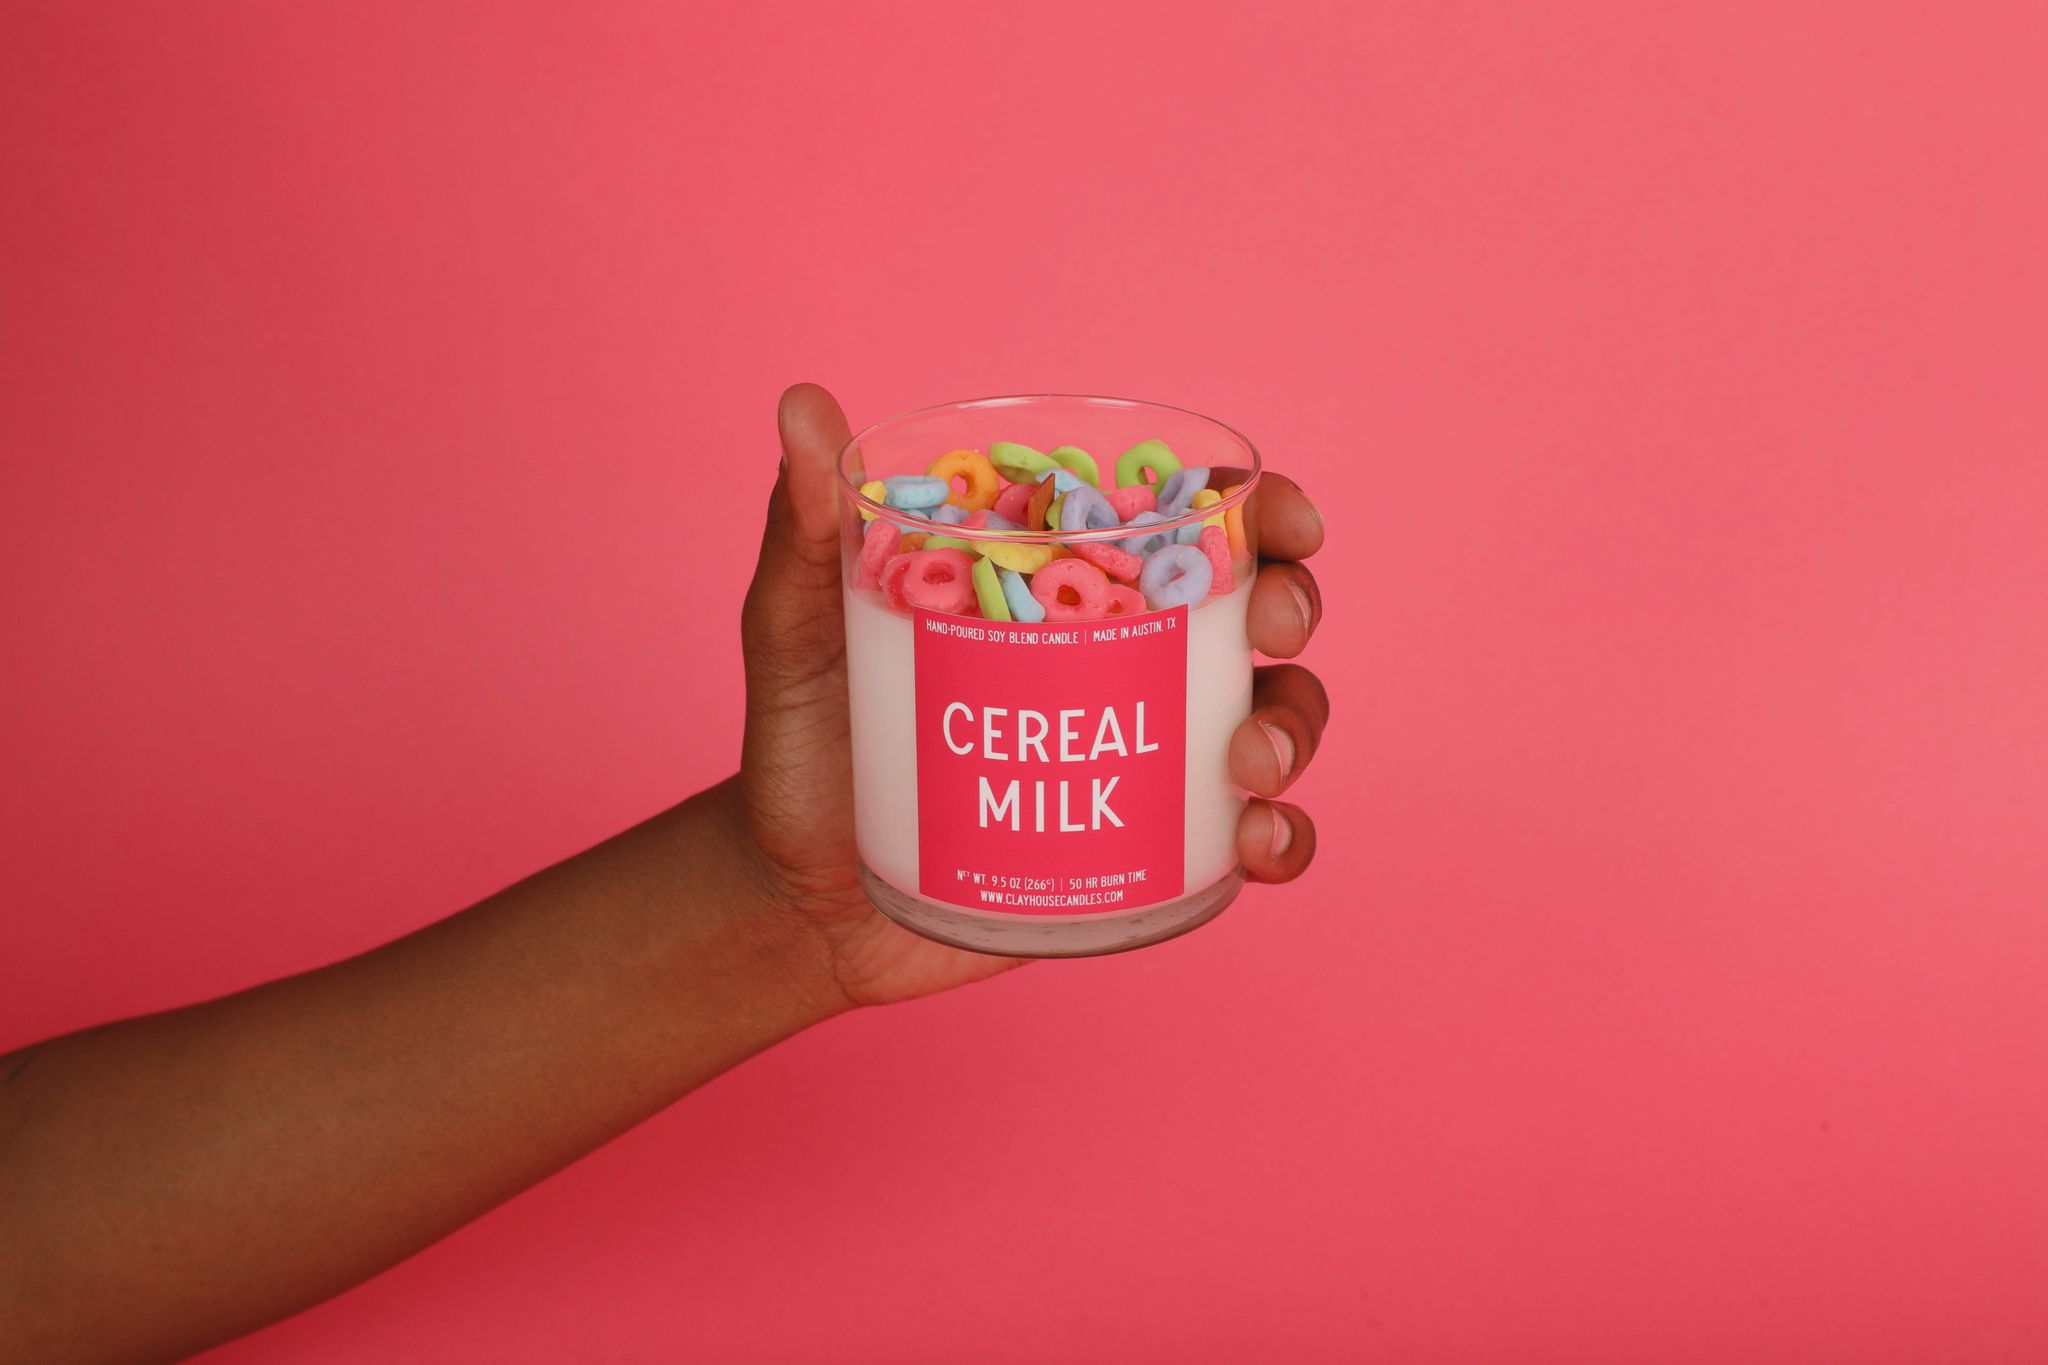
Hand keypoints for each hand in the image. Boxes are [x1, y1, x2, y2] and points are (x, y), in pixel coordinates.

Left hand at [734, 385, 1328, 1007]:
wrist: (798, 900)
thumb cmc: (802, 746)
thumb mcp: (797, 629)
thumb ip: (806, 528)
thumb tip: (800, 405)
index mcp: (1064, 583)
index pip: (1187, 522)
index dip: (1263, 509)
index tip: (1286, 519)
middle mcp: (1124, 657)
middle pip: (1254, 610)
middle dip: (1292, 607)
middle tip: (1268, 631)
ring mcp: (1145, 755)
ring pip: (1271, 717)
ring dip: (1294, 728)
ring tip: (1249, 768)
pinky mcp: (1147, 849)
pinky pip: (1249, 838)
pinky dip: (1283, 839)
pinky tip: (1258, 846)